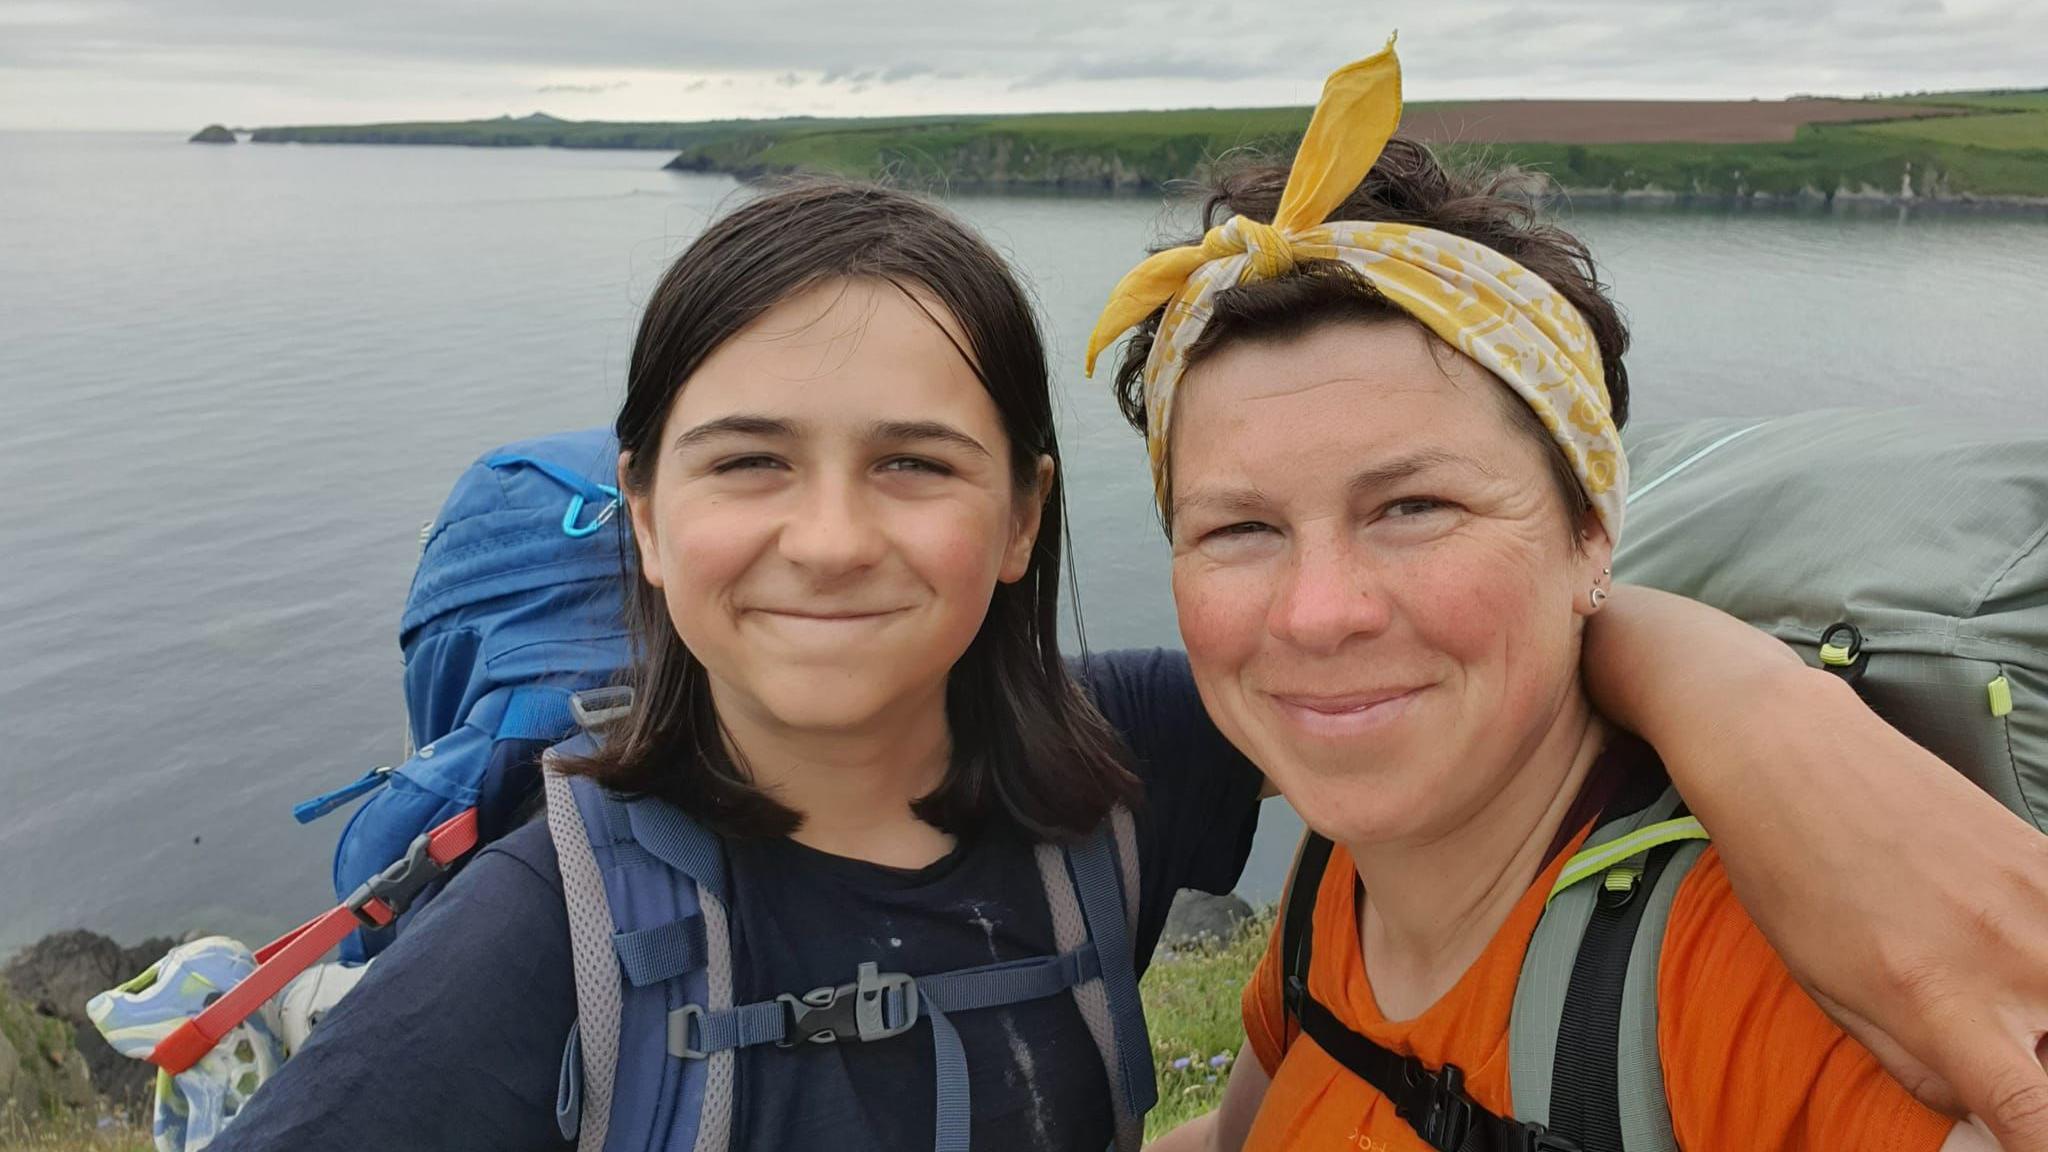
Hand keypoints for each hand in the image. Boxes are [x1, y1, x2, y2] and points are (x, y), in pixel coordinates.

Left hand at [1583, 586, 2047, 1147]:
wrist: (1786, 753)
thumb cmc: (1788, 876)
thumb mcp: (1832, 993)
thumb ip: (1921, 1067)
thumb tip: (1989, 1118)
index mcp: (1940, 1005)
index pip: (2039, 1116)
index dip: (2040, 1142)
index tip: (2025, 1136)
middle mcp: (2009, 958)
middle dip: (2041, 1064)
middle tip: (1995, 1044)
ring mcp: (2040, 902)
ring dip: (2042, 1006)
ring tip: (1992, 992)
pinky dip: (2042, 949)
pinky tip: (1994, 931)